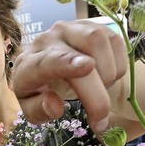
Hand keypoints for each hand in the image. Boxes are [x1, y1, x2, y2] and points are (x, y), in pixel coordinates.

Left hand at [12, 20, 127, 135]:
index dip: (66, 63)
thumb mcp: (34, 110)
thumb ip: (39, 111)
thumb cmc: (41, 94)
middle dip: (96, 93)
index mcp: (27, 64)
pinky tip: (104, 76)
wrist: (53, 73)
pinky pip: (115, 43)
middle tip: (100, 120)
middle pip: (78, 57)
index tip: (88, 67)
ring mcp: (71, 29)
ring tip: (98, 89)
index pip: (46, 61)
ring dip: (107, 75)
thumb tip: (54, 106)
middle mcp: (47, 40)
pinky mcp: (93, 25)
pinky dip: (117, 66)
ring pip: (98, 43)